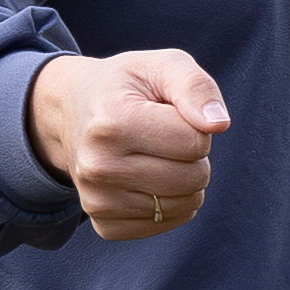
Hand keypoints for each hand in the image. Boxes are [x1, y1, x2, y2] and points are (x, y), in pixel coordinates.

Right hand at [27, 48, 230, 241]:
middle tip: (164, 136)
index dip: (196, 125)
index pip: (195, 142)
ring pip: (186, 205)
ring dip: (184, 180)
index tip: (169, 114)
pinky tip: (146, 179)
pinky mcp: (104, 224)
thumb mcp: (161, 65)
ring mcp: (98, 200)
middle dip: (194, 155)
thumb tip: (218, 124)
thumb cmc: (127, 86)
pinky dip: (169, 203)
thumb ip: (196, 87)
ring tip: (154, 155)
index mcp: (113, 122)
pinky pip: (167, 223)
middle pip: (194, 178)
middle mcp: (98, 166)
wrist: (71, 111)